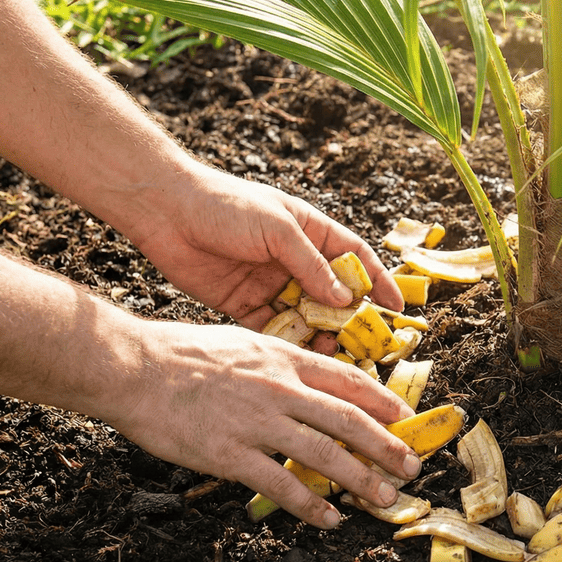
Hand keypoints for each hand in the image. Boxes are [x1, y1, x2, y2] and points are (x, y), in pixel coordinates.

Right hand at [108, 320, 419, 528]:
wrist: (132, 367)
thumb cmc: (181, 353)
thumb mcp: (243, 342)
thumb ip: (279, 362)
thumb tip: (310, 381)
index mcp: (283, 358)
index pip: (347, 380)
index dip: (383, 401)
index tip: (406, 419)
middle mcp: (279, 388)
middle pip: (348, 420)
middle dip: (387, 446)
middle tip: (413, 467)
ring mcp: (256, 422)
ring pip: (324, 454)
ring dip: (361, 479)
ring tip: (385, 498)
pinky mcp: (230, 454)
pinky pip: (280, 484)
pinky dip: (310, 505)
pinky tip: (329, 518)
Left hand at [129, 166, 402, 329]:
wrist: (164, 210)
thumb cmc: (225, 205)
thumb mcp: (277, 229)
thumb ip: (311, 265)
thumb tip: (345, 299)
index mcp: (311, 231)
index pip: (356, 258)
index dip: (378, 282)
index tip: (397, 309)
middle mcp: (295, 259)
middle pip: (334, 293)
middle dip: (352, 319)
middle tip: (368, 344)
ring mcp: (271, 283)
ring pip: (307, 315)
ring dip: (321, 334)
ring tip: (334, 353)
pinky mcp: (244, 303)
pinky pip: (274, 328)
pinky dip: (288, 342)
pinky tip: (300, 356)